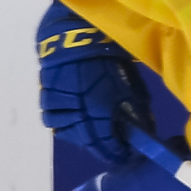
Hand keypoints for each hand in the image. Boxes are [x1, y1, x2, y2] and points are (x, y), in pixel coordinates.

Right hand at [36, 0, 150, 165]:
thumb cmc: (111, 58)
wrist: (78, 33)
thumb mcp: (131, 83)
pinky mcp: (45, 94)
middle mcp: (77, 109)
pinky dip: (63, 123)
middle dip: (100, 147)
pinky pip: (52, 118)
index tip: (125, 156)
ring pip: (67, 131)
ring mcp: (58, 103)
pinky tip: (74, 121)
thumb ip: (137, 108)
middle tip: (111, 148)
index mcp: (99, 107)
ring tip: (93, 134)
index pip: (106, 141)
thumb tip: (145, 128)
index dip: (116, 152)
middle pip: (86, 140)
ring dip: (81, 136)